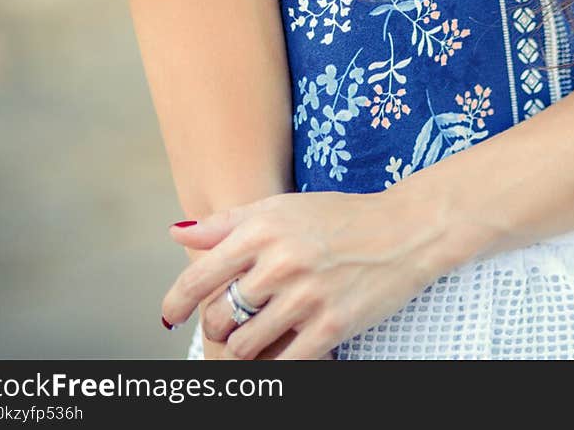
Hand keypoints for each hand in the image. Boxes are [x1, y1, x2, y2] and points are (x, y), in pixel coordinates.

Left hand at [161, 188, 444, 359]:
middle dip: (216, 326)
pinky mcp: (331, 326)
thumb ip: (227, 222)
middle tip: (229, 323)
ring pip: (245, 346)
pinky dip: (274, 366)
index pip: (199, 277)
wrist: (402, 230)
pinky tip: (280, 353)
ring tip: (258, 336)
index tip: (170, 316)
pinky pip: (283, 365)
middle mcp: (279, 262)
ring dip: (244, 348)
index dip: (176, 303)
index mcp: (262, 229)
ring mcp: (306, 297)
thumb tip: (177, 233)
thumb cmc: (337, 216)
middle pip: (218, 317)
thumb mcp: (280, 208)